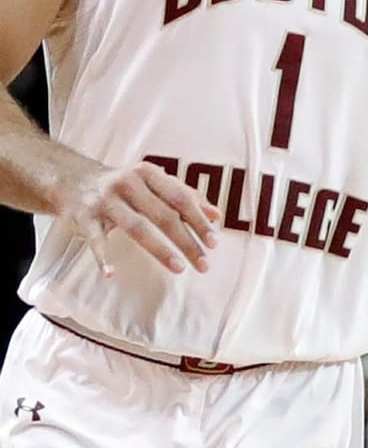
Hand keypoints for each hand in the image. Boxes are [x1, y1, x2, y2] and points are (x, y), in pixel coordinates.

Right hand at [57, 159, 219, 276]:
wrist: (71, 178)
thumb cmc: (124, 185)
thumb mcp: (154, 183)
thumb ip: (185, 196)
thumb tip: (217, 216)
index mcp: (149, 174)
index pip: (181, 198)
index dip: (199, 220)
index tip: (214, 243)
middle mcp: (128, 183)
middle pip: (164, 215)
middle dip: (187, 241)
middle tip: (204, 264)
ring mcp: (105, 200)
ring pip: (137, 227)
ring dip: (160, 250)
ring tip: (179, 268)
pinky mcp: (84, 217)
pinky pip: (95, 240)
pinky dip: (102, 257)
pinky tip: (111, 274)